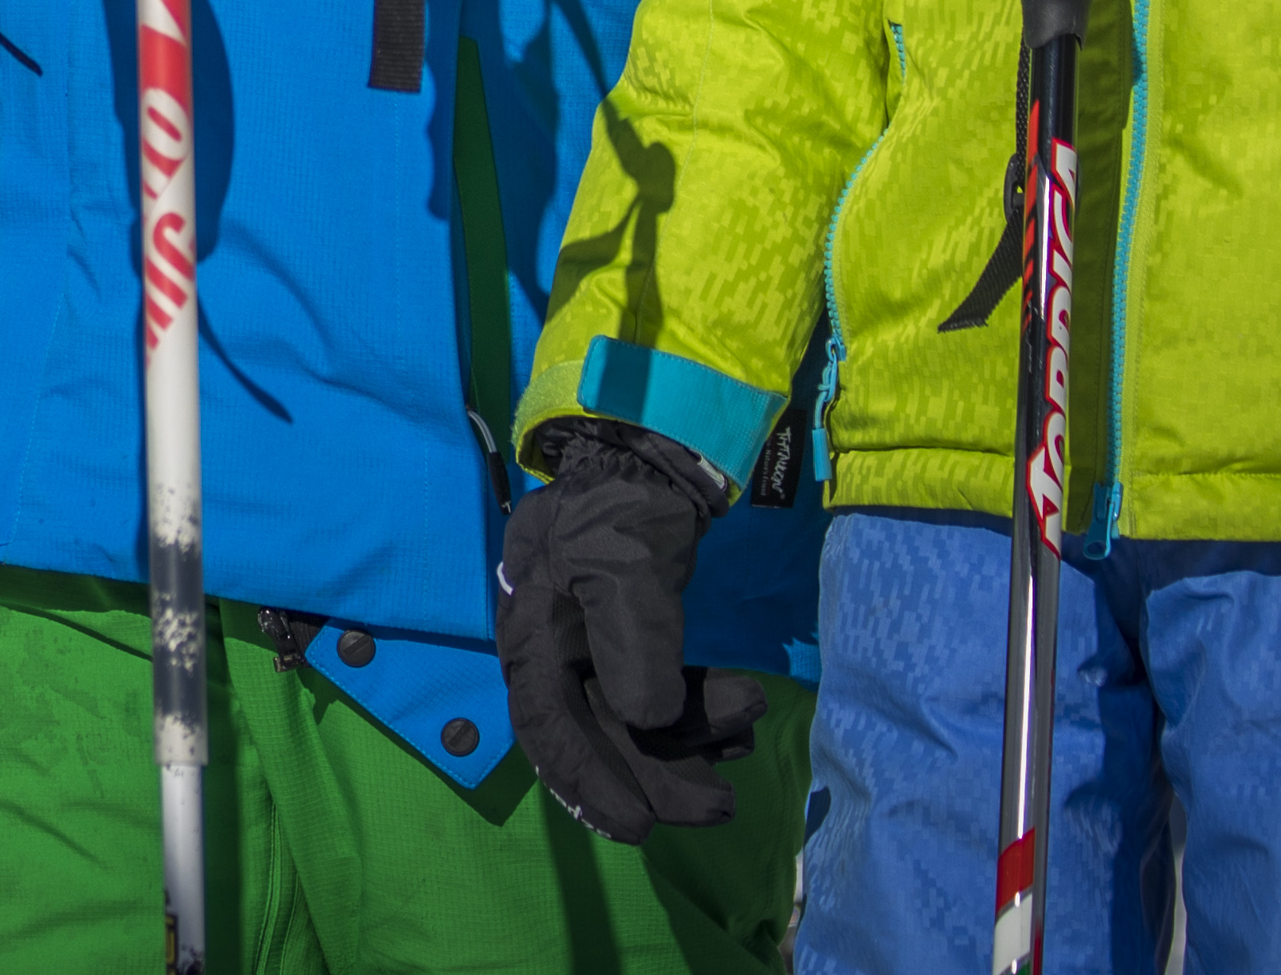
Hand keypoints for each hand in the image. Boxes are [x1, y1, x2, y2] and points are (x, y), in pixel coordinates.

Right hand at [497, 417, 764, 842]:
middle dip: (658, 774)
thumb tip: (649, 719)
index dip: (591, 782)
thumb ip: (633, 643)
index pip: (552, 728)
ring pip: (635, 721)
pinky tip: (740, 724)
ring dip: (689, 742)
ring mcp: (592, 648)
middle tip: (719, 806)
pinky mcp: (630, 640)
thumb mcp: (624, 564)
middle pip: (600, 736)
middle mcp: (555, 653)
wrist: (648, 453)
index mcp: (534, 637)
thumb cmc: (622, 505)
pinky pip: (659, 696)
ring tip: (745, 743)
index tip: (640, 827)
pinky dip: (697, 715)